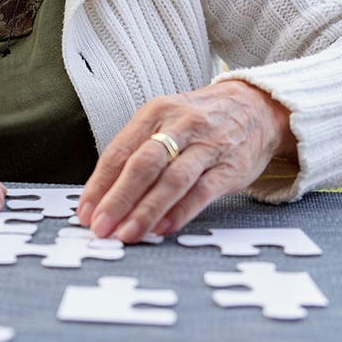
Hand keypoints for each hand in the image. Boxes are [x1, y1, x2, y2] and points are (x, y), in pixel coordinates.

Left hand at [76, 80, 296, 242]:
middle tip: (101, 226)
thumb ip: (137, 152)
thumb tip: (104, 193)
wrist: (255, 107)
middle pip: (143, 164)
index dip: (99, 184)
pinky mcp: (230, 167)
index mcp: (155, 112)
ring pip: (172, 180)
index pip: (120, 151)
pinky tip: (162, 228)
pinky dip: (180, 212)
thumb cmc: (200, 120)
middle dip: (118, 199)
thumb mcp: (164, 121)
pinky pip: (202, 192)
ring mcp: (206, 146)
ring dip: (146, 210)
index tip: (86, 211)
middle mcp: (179, 125)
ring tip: (127, 233)